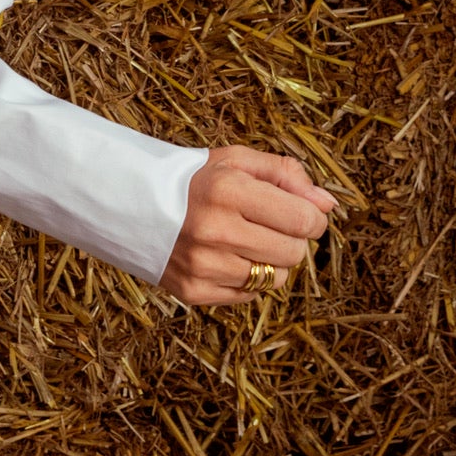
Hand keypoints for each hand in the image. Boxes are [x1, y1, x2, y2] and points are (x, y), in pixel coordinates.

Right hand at [160, 145, 335, 307]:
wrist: (127, 204)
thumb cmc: (190, 179)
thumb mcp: (235, 161)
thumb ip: (286, 175)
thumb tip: (328, 205)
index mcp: (228, 190)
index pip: (303, 220)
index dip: (312, 218)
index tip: (302, 212)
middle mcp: (215, 230)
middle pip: (294, 253)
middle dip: (290, 238)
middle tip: (265, 224)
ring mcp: (203, 265)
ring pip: (276, 278)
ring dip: (269, 260)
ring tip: (242, 240)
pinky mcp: (194, 291)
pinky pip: (249, 294)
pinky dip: (246, 278)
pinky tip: (224, 257)